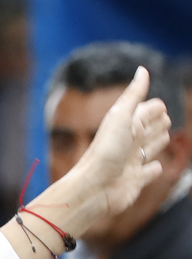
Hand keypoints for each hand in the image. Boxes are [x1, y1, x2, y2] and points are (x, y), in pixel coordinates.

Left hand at [61, 66, 170, 233]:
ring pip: (151, 149)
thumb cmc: (105, 152)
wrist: (93, 189)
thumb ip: (133, 95)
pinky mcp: (136, 181)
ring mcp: (132, 162)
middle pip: (150, 130)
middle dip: (158, 124)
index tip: (160, 106)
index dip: (154, 109)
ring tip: (163, 137)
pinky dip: (153, 170)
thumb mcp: (120, 118)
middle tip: (165, 119)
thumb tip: (142, 69)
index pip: (146, 112)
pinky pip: (149, 173)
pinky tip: (155, 167)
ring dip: (158, 143)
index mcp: (126, 126)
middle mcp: (129, 143)